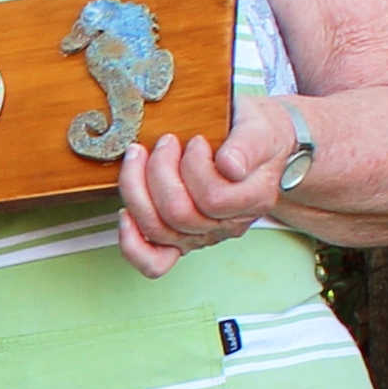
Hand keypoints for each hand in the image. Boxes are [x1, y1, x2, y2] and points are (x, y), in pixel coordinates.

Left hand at [114, 96, 304, 277]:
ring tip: (141, 156)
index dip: (195, 166)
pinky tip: (126, 215)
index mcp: (253, 198)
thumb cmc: (257, 133)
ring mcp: (202, 234)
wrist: (259, 144)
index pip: (213, 198)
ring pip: (158, 229)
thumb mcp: (261, 127)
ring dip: (138, 189)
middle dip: (161, 170)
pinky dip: (132, 243)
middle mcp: (227, 224)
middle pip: (179, 214)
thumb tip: (230, 166)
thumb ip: (248, 145)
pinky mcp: (180, 238)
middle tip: (166, 142)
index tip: (196, 140)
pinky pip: (154, 261)